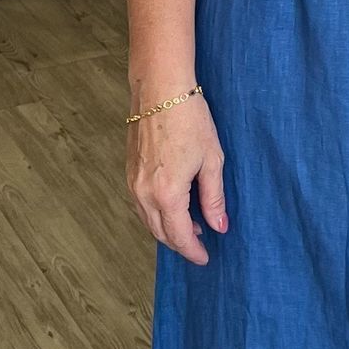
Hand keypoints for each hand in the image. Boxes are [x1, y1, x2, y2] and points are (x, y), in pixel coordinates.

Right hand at [128, 93, 226, 265]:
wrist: (160, 90)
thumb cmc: (190, 120)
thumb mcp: (212, 160)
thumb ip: (214, 197)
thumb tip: (219, 226)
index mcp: (167, 193)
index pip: (179, 236)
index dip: (193, 250)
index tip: (205, 258)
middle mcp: (144, 193)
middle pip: (160, 233)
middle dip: (180, 243)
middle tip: (200, 245)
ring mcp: (132, 183)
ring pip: (147, 220)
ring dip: (167, 229)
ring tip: (191, 226)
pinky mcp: (128, 172)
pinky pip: (140, 204)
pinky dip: (155, 213)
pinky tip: (172, 206)